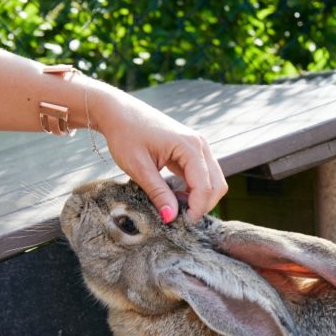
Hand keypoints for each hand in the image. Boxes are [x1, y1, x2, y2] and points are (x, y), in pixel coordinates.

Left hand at [92, 85, 226, 222]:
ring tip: (176, 205)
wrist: (118, 112)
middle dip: (202, 205)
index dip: (196, 209)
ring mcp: (199, 146)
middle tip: (180, 218)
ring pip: (214, 181)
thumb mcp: (138, 167)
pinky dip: (195, 189)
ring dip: (200, 198)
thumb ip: (158, 193)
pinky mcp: (193, 150)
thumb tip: (170, 218)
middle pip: (217, 185)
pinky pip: (204, 175)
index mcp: (189, 146)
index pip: (205, 186)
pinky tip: (176, 194)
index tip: (180, 223)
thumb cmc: (125, 134)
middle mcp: (200, 145)